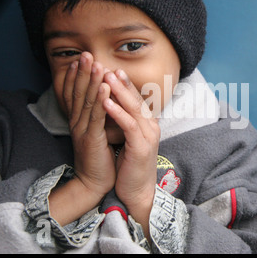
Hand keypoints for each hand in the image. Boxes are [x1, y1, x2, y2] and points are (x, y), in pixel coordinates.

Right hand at [63, 52, 116, 198]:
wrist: (94, 183)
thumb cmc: (99, 158)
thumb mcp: (96, 134)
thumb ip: (97, 118)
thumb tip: (105, 101)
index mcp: (79, 121)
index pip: (76, 94)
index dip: (77, 76)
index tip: (80, 60)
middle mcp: (78, 123)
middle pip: (78, 93)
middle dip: (82, 72)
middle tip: (85, 54)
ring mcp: (83, 130)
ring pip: (86, 101)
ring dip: (90, 80)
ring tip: (94, 63)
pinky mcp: (92, 139)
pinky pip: (96, 116)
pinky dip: (100, 100)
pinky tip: (104, 87)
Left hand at [103, 69, 160, 237]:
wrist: (137, 191)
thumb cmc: (130, 166)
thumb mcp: (129, 140)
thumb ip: (126, 124)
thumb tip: (114, 108)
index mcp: (148, 124)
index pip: (136, 99)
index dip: (124, 84)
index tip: (112, 70)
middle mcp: (151, 127)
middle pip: (136, 99)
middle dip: (121, 82)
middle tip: (108, 66)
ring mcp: (148, 136)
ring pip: (134, 108)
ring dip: (119, 92)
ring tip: (105, 78)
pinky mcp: (141, 147)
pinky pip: (128, 125)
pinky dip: (117, 112)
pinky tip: (106, 102)